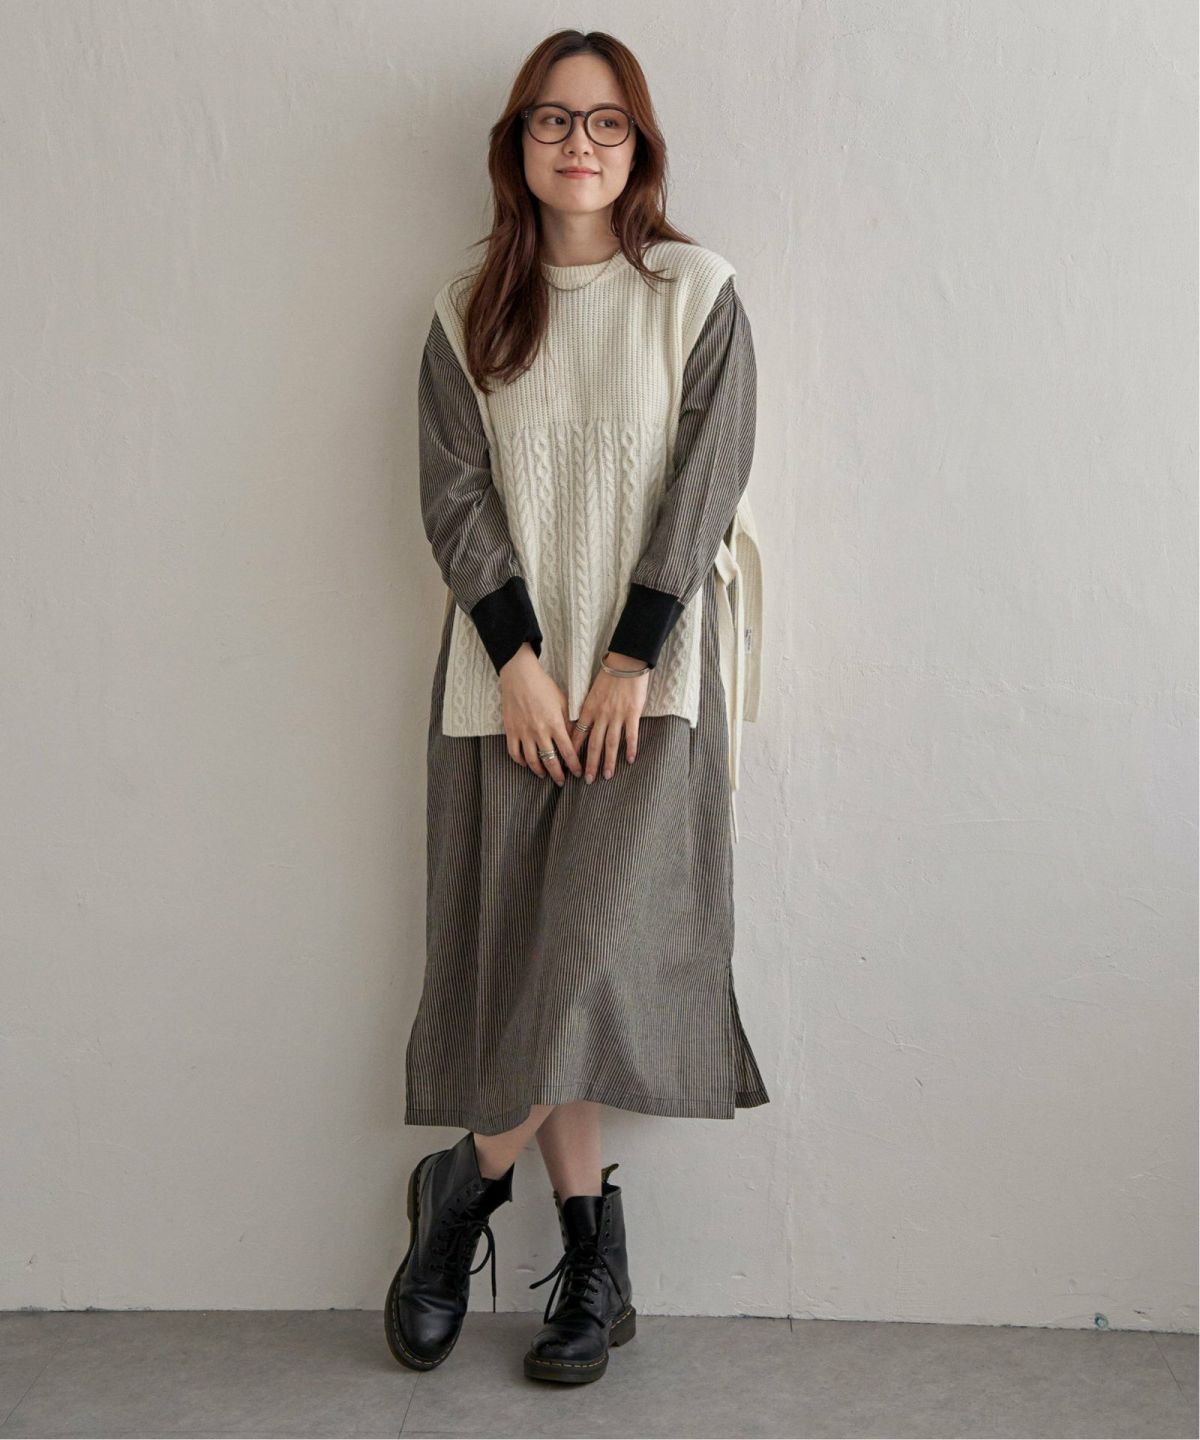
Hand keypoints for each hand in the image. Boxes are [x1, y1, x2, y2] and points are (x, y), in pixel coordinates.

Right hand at [498, 642, 582, 785]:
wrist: (519, 676)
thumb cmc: (543, 686)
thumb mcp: (563, 701)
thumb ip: (569, 721)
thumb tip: (575, 739)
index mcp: (555, 724)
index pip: (567, 752)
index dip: (574, 766)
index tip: (578, 773)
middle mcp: (539, 731)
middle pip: (550, 761)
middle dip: (557, 775)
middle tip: (561, 782)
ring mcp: (523, 732)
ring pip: (531, 761)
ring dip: (539, 771)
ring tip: (544, 775)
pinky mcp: (510, 730)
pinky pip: (514, 753)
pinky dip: (520, 762)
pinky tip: (526, 764)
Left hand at [575, 651, 650, 782]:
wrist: (626, 662)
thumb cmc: (608, 676)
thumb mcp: (592, 693)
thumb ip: (588, 711)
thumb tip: (581, 727)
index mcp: (589, 709)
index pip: (578, 734)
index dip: (574, 751)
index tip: (569, 765)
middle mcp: (601, 715)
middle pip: (594, 744)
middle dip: (590, 764)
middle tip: (587, 780)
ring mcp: (617, 715)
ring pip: (611, 743)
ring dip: (608, 761)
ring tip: (606, 776)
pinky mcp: (632, 713)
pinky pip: (631, 734)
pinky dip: (630, 748)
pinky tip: (630, 760)